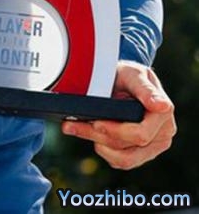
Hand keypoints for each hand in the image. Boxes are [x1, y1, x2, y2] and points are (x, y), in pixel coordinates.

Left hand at [61, 60, 175, 168]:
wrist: (123, 81)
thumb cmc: (128, 75)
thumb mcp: (133, 74)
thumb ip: (144, 89)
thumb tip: (162, 106)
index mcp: (163, 114)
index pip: (140, 134)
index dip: (115, 131)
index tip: (95, 122)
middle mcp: (162, 134)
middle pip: (128, 147)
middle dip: (98, 135)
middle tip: (72, 124)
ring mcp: (152, 147)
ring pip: (123, 157)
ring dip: (95, 143)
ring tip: (73, 128)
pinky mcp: (139, 154)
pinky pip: (120, 161)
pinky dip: (102, 150)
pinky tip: (86, 134)